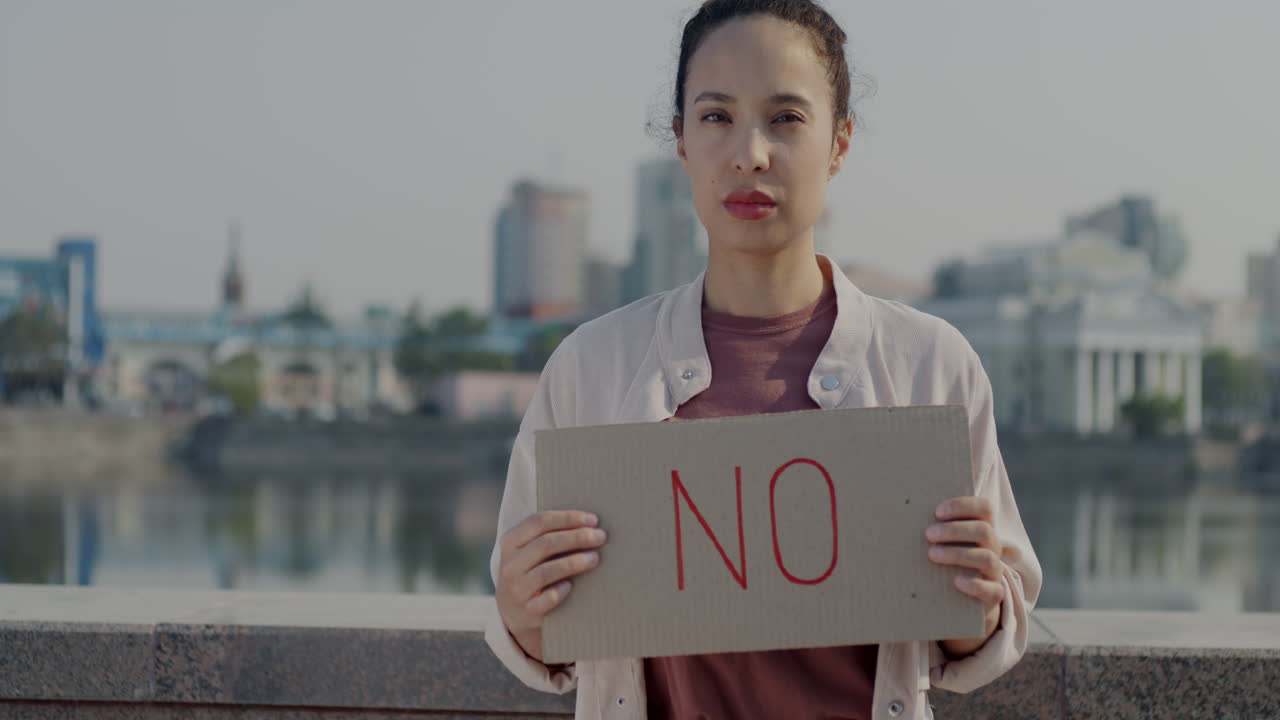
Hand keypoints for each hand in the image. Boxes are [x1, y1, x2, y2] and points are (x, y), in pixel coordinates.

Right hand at [495, 510, 606, 662]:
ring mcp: (516, 589)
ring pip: (547, 571)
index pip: (539, 522)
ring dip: (575, 562)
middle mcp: (510, 564)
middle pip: (546, 544)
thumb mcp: (530, 550)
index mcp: (510, 542)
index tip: (593, 520)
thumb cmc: (532, 571)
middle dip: (577, 537)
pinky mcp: (527, 610)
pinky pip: (547, 598)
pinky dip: (561, 590)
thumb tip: (590, 523)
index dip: (568, 518)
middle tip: (600, 537)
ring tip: (595, 558)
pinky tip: (571, 586)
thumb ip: (549, 535)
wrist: (515, 611)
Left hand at [926, 496, 1003, 657]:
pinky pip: (992, 589)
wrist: (963, 601)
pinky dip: (974, 585)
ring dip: (957, 554)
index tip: (937, 511)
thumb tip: (889, 515)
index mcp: (982, 527)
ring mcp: (994, 571)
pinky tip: (956, 582)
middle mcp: (992, 547)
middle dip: (954, 530)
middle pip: (984, 531)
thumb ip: (929, 527)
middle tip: (928, 534)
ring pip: (986, 557)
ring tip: (932, 555)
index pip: (983, 507)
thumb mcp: (941, 542)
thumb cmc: (945, 560)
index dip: (963, 506)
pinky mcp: (993, 594)